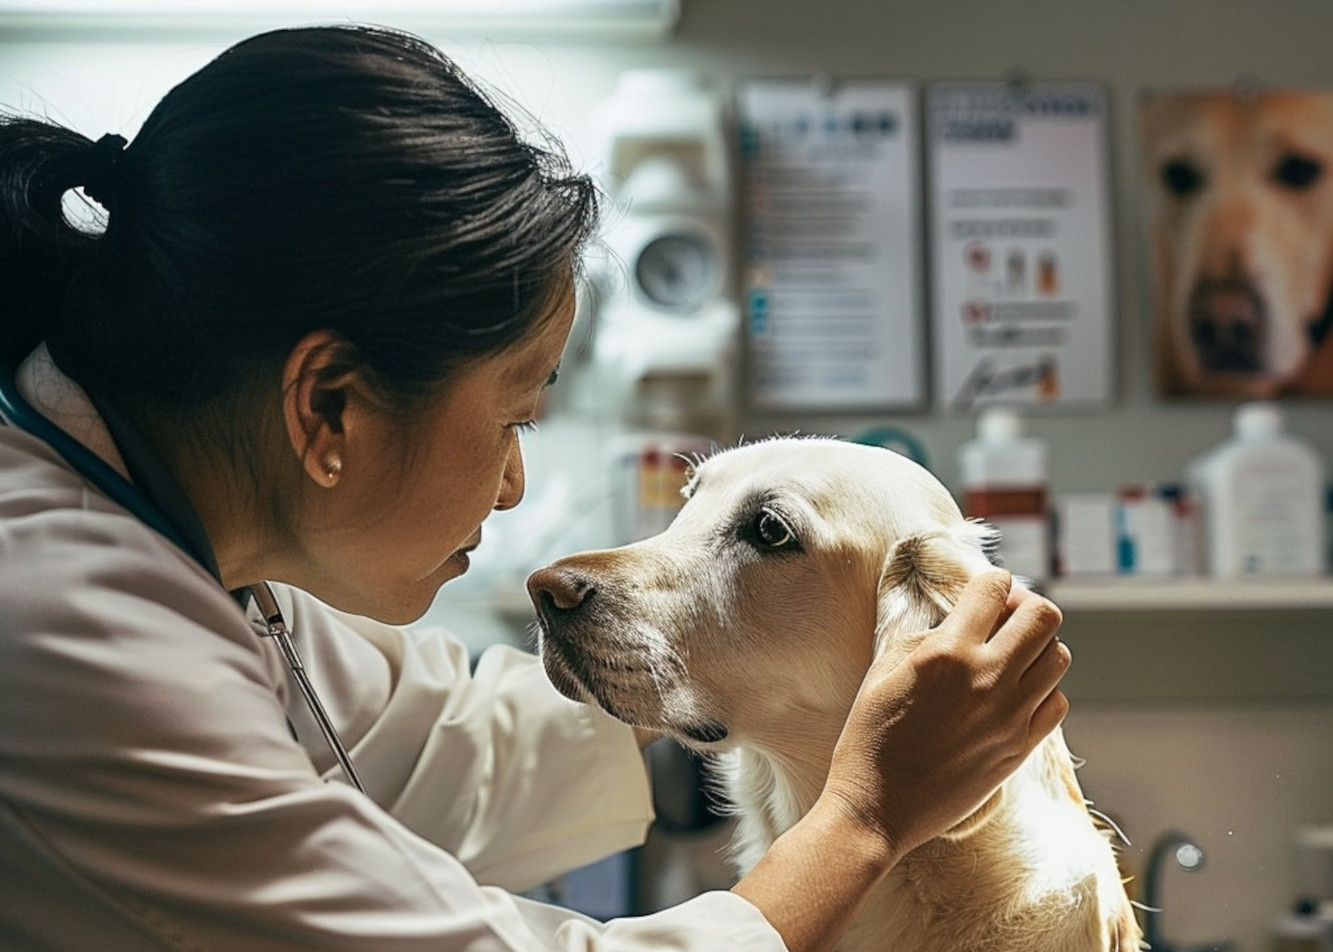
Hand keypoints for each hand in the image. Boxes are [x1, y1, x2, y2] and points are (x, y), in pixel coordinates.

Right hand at [820, 570, 1069, 857]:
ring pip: (1059, 657)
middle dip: (1025, 607)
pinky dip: (1041, 691)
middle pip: (1044, 616)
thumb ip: (925, 633)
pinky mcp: (1021, 747)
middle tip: (1003, 620)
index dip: (992, 581)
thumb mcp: (884, 669)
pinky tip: (1013, 695)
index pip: (995, 588)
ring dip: (1037, 648)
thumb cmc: (871, 736)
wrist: (878, 808)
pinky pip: (1057, 702)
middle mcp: (988, 679)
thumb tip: (957, 613)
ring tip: (1009, 658)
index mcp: (948, 652)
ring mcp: (1011, 716)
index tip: (984, 592)